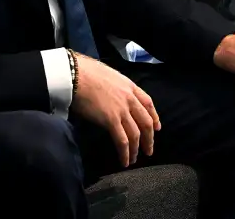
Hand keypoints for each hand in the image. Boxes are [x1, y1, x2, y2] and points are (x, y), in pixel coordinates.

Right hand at [70, 53, 160, 167]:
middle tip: (149, 150)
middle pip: (146, 121)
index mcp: (131, 86)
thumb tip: (112, 97)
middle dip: (149, 138)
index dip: (154, 117)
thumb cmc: (87, 73)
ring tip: (135, 159)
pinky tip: (125, 160)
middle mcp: (130, 98)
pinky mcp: (111, 120)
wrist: (76, 74)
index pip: (148, 104)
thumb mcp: (111, 77)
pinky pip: (122, 140)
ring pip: (136, 133)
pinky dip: (125, 152)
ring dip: (137, 148)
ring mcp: (122, 110)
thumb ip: (117, 89)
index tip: (157, 128)